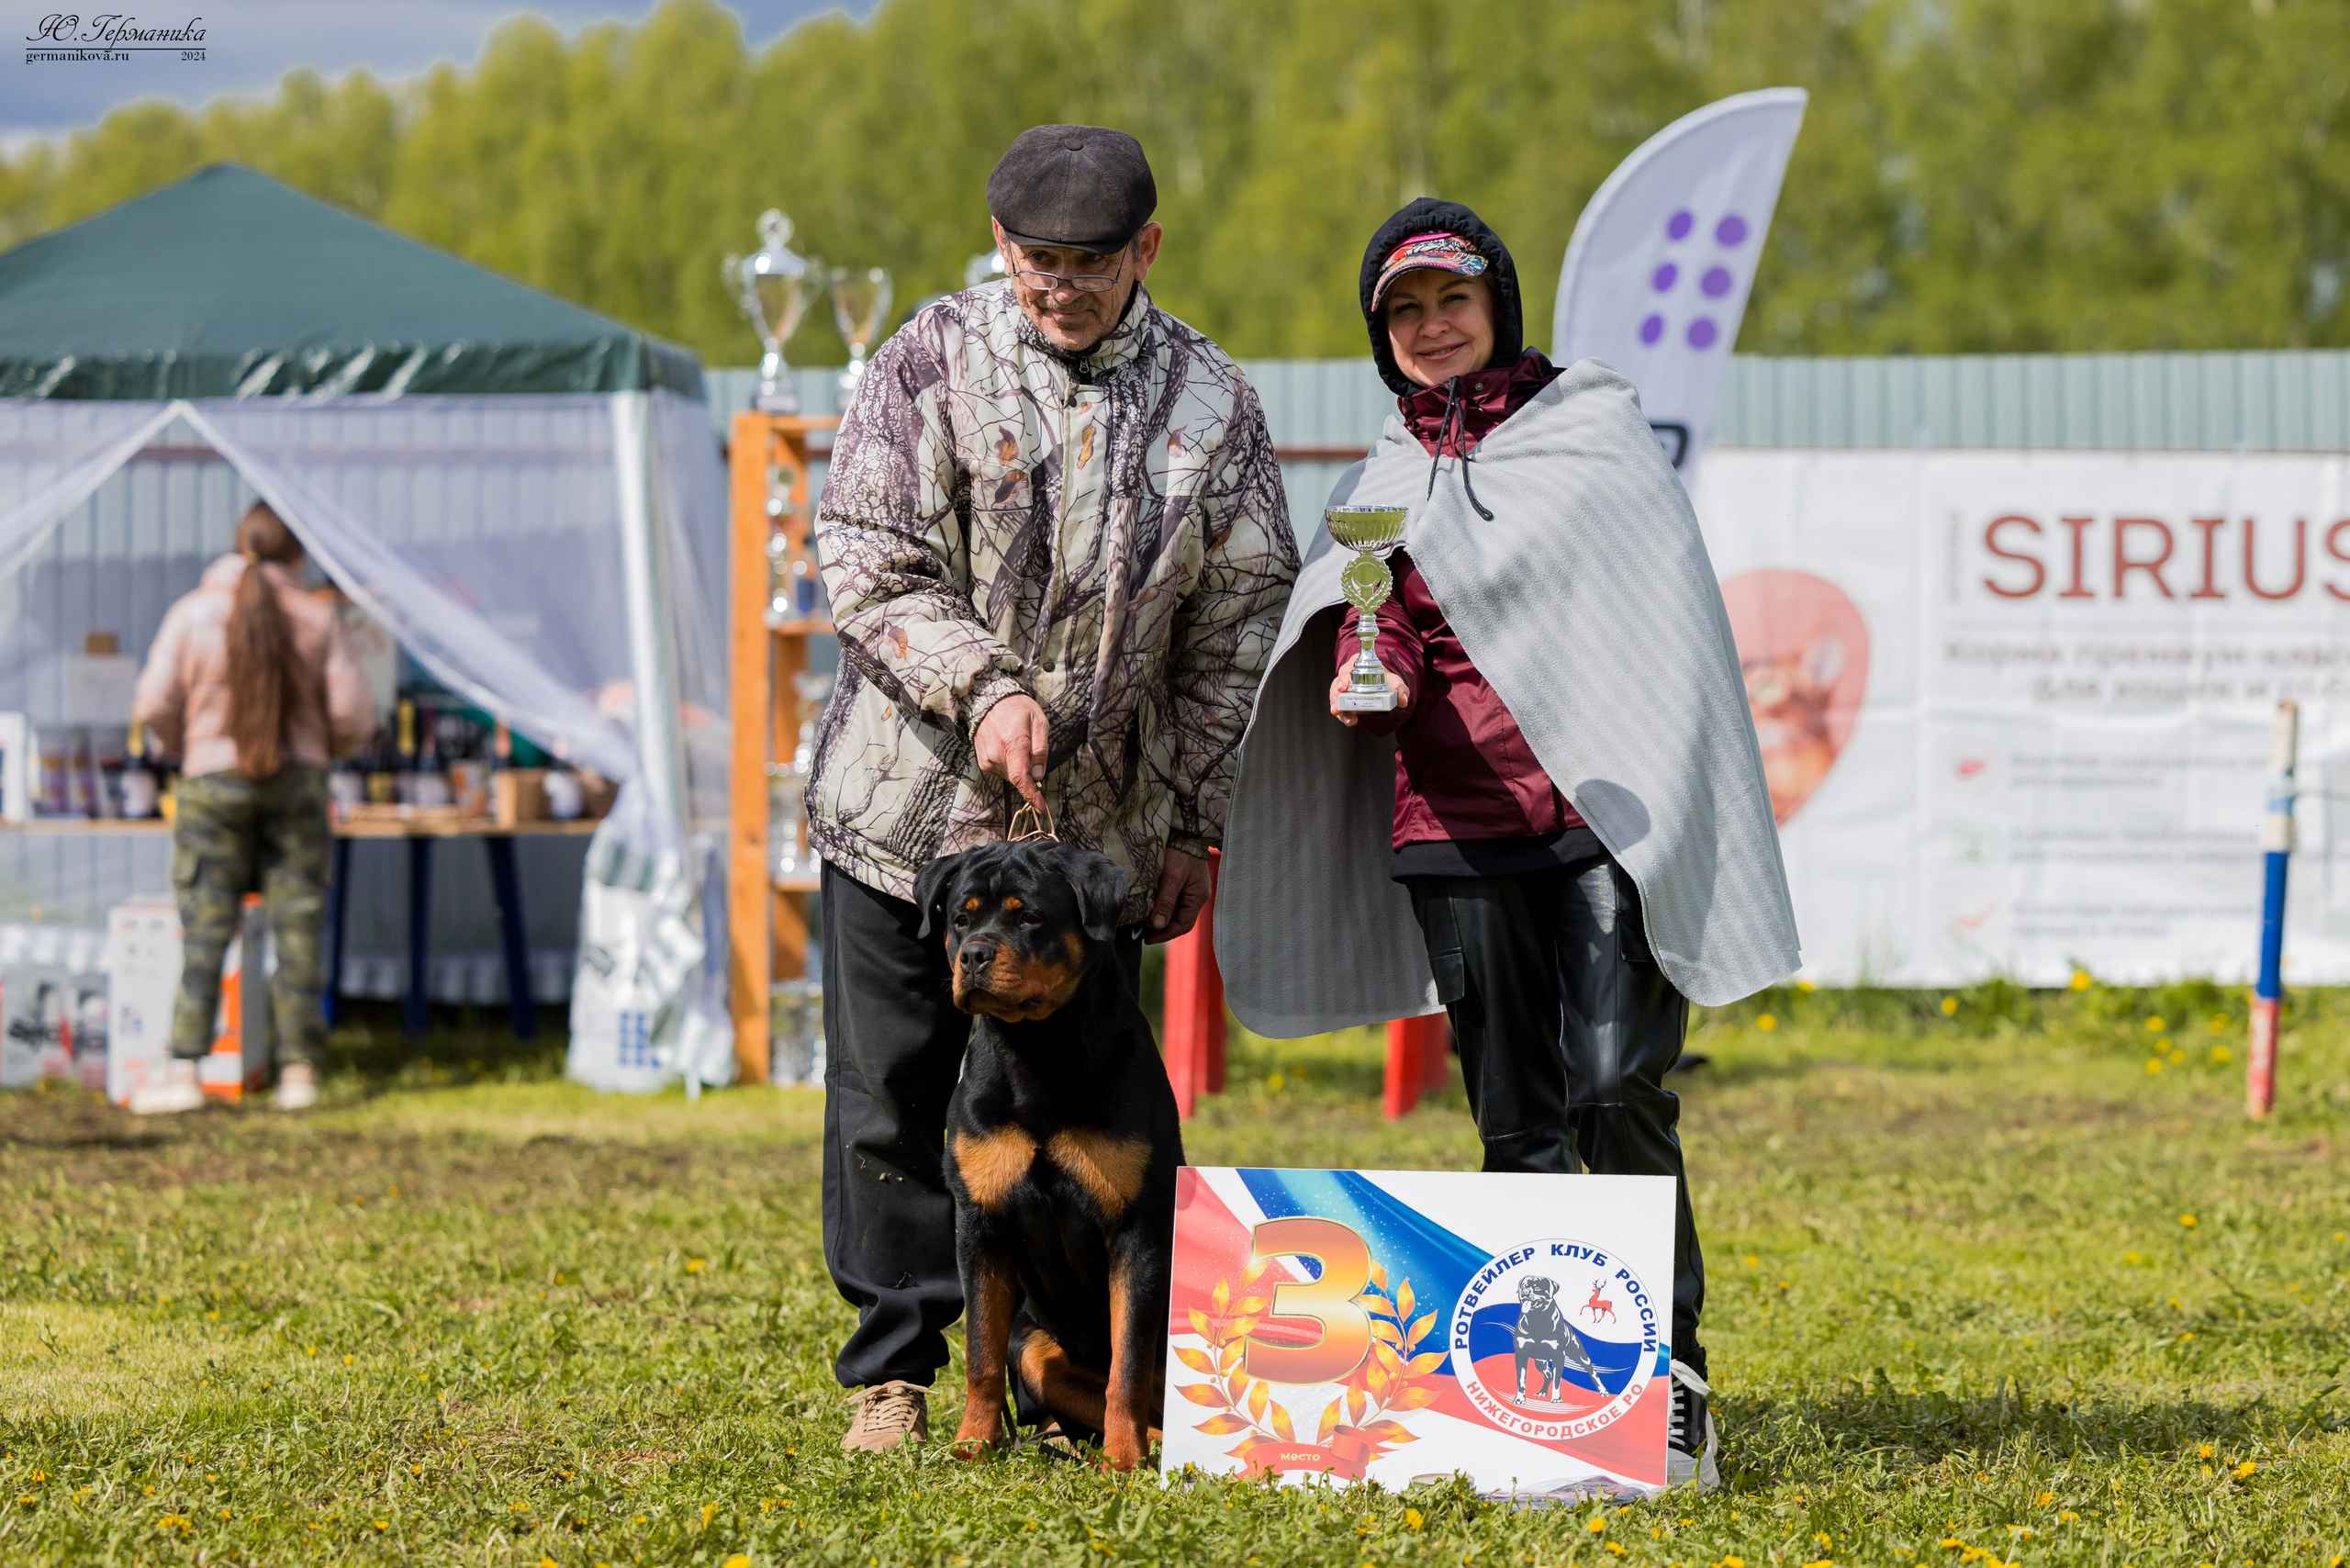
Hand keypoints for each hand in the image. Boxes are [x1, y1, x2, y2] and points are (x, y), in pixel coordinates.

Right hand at [975, 694, 1049, 813]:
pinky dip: (1010, 765)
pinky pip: (1002, 772)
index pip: (1022, 777)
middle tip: (1032, 749)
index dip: (1032, 795)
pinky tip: (1009, 748)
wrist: (987, 700)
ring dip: (1020, 767)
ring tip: (1018, 743)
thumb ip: (1041, 749)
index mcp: (1013, 743)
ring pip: (1011, 776)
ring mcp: (987, 760)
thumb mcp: (1039, 721)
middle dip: (1030, 772)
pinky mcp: (983, 763)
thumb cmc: (1017, 708)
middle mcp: (997, 755)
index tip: (1041, 807)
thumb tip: (1038, 774)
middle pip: (1019, 777)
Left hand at [1148, 847, 1211, 942]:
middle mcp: (1196, 898)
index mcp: (1198, 897)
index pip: (1183, 925)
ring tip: (1142, 923)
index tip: (1148, 938)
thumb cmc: (1180, 853)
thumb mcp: (1172, 876)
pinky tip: (1148, 909)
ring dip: (1160, 919)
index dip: (1166, 934)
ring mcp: (1190, 892)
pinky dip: (1160, 908)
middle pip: (1179, 921)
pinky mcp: (1182, 886)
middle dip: (1161, 928)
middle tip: (1142, 932)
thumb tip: (1158, 924)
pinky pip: (1172, 903)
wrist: (1184, 833)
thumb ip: (1166, 901)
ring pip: (1174, 913)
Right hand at [1328, 669, 1410, 727]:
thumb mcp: (1394, 681)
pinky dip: (1343, 715)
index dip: (1344, 678)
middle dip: (1336, 697)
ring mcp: (1344, 689)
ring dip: (1339, 709)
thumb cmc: (1385, 679)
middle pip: (1337, 685)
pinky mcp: (1344, 700)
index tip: (1343, 687)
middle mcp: (1347, 676)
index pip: (1347, 670)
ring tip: (1348, 719)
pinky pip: (1339, 706)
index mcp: (1356, 665)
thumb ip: (1400, 688)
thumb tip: (1402, 700)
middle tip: (1337, 708)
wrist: (1382, 686)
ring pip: (1336, 697)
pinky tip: (1349, 721)